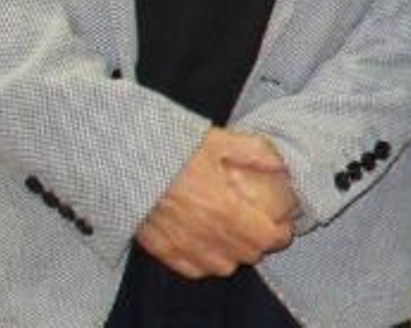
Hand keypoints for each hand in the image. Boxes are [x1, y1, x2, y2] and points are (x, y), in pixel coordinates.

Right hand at [137, 128, 294, 277]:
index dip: (282, 233)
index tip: (284, 223)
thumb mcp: (219, 140)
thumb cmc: (173, 147)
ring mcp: (184, 246)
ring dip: (234, 254)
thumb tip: (282, 162)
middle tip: (260, 224)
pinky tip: (208, 243)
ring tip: (234, 234)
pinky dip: (207, 261)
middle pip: (248, 255)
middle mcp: (207, 235)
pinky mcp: (164, 250)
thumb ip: (254, 152)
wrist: (127, 159)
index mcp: (225, 209)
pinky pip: (195, 269)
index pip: (267, 237)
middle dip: (260, 242)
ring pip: (223, 267)